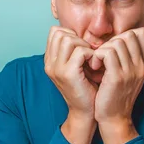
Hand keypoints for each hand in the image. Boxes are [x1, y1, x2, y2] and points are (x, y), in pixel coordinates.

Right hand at [44, 26, 97, 143]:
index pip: (54, 31)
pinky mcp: (68, 73)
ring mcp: (56, 68)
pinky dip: (91, 54)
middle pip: (60, 33)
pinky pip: (80, 51)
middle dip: (78, 38)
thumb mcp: (76, 66)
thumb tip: (81, 32)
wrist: (85, 112)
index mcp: (49, 61)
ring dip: (85, 45)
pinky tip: (95, 65)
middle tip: (88, 53)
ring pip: (69, 39)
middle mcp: (49, 63)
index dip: (71, 33)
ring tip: (91, 59)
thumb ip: (73, 50)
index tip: (82, 47)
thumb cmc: (86, 88)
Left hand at [90, 27, 143, 143]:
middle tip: (102, 56)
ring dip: (102, 50)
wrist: (114, 119)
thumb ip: (128, 56)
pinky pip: (106, 53)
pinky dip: (96, 56)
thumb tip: (117, 36)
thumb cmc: (116, 94)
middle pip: (128, 35)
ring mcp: (131, 71)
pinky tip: (94, 67)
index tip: (113, 48)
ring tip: (97, 63)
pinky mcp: (117, 77)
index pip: (141, 33)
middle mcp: (141, 66)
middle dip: (111, 41)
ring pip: (116, 42)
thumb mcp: (128, 73)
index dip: (125, 34)